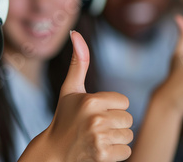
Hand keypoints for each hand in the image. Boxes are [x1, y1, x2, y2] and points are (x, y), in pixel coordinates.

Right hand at [20, 31, 132, 161]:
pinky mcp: (102, 156)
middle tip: (96, 127)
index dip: (112, 108)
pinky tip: (99, 150)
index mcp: (91, 100)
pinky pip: (126, 152)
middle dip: (115, 124)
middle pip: (128, 119)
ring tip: (97, 138)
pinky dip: (116, 153)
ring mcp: (99, 139)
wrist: (54, 152)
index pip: (124, 102)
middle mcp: (95, 119)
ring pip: (128, 135)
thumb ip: (78, 61)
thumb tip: (75, 33)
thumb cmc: (64, 118)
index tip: (95, 112)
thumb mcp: (70, 89)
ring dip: (116, 139)